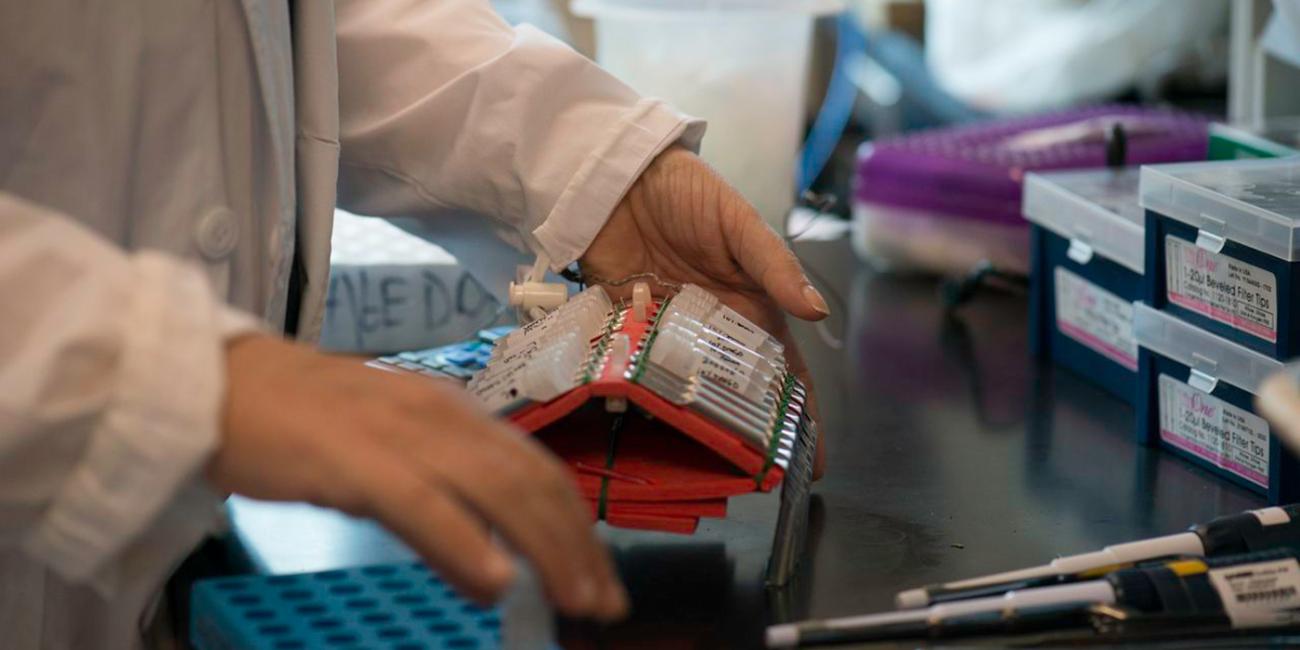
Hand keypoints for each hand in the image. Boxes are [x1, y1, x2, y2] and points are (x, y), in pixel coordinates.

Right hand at [208, 335, 626, 619]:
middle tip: (604, 603)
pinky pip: (424, 504)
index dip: (576, 523)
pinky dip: (466, 544)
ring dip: (545, 549)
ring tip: (574, 599)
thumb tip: (495, 569)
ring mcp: (400, 433)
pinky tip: (497, 580)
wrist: (213, 382)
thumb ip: (443, 505)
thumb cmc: (295, 422)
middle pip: (531, 482)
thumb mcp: (385, 455)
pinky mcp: (354, 459)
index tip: (600, 573)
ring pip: (497, 491)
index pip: (535, 468)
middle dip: (577, 546)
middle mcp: (440, 415)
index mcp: (450, 411)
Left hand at [580, 147, 828, 477]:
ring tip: (703, 468)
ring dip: (691, 425)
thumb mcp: (739, 223)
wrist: (620, 173)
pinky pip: (633, 369)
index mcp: (750, 308)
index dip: (799, 415)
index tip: (811, 461)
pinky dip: (637, 395)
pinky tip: (643, 428)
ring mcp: (667, 333)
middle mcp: (711, 330)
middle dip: (747, 436)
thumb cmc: (688, 190)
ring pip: (684, 390)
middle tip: (756, 480)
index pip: (782, 372)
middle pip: (733, 394)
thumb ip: (774, 266)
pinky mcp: (625, 329)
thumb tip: (815, 311)